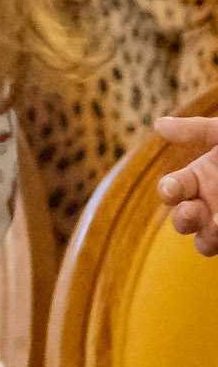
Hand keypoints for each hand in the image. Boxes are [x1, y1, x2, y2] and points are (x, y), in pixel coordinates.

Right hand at [160, 120, 217, 255]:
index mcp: (199, 178)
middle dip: (183, 218)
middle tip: (194, 211)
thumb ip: (197, 130)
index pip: (171, 189)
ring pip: (205, 242)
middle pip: (182, 220)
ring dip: (207, 237)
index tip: (175, 188)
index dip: (168, 190)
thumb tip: (158, 124)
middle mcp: (209, 203)